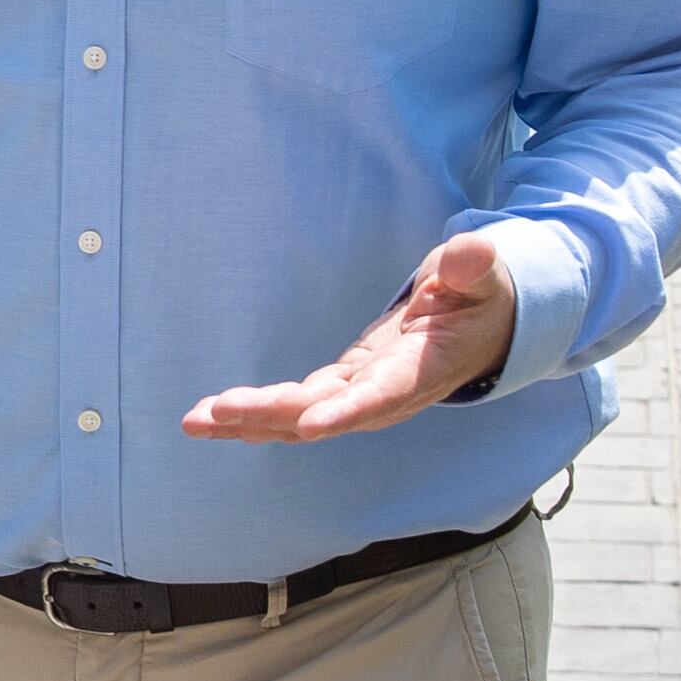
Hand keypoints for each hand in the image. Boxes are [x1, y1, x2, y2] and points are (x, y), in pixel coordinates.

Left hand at [182, 232, 517, 442]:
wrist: (485, 329)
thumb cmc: (482, 298)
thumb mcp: (484, 277)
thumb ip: (473, 268)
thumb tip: (466, 256)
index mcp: (422, 368)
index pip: (382, 395)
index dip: (346, 411)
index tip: (308, 424)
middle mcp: (386, 392)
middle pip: (323, 410)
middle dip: (269, 413)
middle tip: (215, 412)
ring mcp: (361, 392)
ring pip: (301, 415)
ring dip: (249, 420)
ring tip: (195, 420)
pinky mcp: (344, 384)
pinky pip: (296, 405)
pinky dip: (256, 412)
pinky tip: (214, 416)